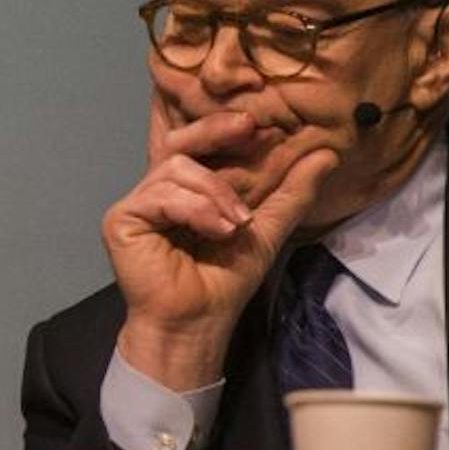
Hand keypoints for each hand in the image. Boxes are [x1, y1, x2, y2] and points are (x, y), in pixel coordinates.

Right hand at [104, 98, 338, 388]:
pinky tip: (218, 230)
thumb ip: (291, 192)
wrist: (198, 322)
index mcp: (188, 189)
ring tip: (237, 223)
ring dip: (215, 190)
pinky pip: (161, 194)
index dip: (229, 130)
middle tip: (250, 127)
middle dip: (215, 130)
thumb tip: (326, 155)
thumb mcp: (267, 230)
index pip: (202, 145)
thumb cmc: (224, 281)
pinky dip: (196, 209)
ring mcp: (139, 201)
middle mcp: (159, 189)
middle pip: (180, 139)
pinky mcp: (122, 218)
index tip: (268, 129)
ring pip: (176, 165)